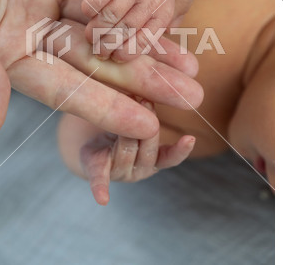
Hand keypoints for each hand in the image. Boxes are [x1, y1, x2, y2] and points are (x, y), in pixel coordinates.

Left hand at [77, 102, 194, 204]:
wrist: (92, 141)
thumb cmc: (123, 126)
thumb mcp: (141, 120)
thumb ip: (151, 111)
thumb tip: (167, 82)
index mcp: (154, 160)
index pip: (170, 158)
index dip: (181, 149)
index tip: (190, 138)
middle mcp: (139, 168)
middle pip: (148, 149)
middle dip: (147, 125)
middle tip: (146, 100)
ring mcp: (119, 171)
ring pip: (127, 151)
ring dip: (125, 130)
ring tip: (123, 106)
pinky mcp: (96, 168)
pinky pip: (100, 178)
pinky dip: (101, 188)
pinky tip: (103, 199)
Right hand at [81, 0, 173, 61]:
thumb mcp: (155, 16)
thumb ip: (150, 38)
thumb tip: (134, 66)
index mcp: (165, 10)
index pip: (145, 39)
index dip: (127, 53)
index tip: (115, 59)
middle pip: (126, 29)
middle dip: (108, 45)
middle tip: (98, 52)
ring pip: (110, 16)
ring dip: (96, 31)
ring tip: (90, 38)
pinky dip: (90, 11)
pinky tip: (88, 16)